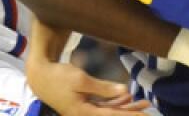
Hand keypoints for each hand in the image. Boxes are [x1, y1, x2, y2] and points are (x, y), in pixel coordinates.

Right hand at [26, 57, 149, 115]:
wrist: (40, 76)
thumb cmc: (59, 77)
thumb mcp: (81, 81)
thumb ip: (104, 88)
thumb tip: (125, 91)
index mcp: (83, 112)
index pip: (112, 115)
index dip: (131, 115)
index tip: (145, 115)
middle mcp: (85, 114)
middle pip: (112, 114)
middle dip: (131, 112)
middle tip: (149, 108)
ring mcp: (84, 109)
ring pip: (109, 110)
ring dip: (126, 106)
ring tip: (143, 103)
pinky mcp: (83, 103)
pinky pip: (103, 105)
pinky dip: (115, 101)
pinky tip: (126, 97)